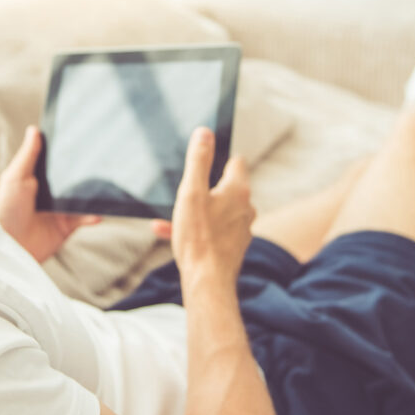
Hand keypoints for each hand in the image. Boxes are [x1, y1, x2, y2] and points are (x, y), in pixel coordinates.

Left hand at [0, 125, 101, 262]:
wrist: (10, 245)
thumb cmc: (7, 209)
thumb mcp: (15, 177)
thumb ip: (28, 155)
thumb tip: (34, 129)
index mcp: (36, 180)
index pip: (54, 163)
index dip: (65, 152)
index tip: (82, 137)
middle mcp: (49, 194)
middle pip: (70, 179)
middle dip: (84, 172)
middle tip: (102, 157)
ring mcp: (59, 210)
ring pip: (81, 198)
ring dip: (92, 193)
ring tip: (108, 182)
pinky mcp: (66, 227)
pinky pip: (84, 218)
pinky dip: (93, 214)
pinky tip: (100, 210)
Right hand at [151, 127, 254, 283]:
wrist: (207, 281)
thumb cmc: (199, 237)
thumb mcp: (191, 192)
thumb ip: (198, 161)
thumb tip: (205, 133)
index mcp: (238, 190)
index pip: (236, 162)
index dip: (219, 159)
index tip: (203, 161)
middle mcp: (245, 208)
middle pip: (226, 187)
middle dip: (203, 187)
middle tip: (184, 192)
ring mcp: (241, 228)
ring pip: (216, 211)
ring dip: (195, 210)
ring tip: (171, 217)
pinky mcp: (233, 246)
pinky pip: (212, 230)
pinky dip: (195, 229)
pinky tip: (169, 233)